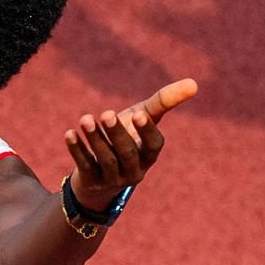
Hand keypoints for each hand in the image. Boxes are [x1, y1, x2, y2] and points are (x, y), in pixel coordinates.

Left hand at [62, 79, 197, 207]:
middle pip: (127, 153)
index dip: (146, 130)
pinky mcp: (92, 182)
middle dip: (116, 133)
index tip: (138, 114)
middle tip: (106, 113)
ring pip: (105, 160)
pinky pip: (85, 166)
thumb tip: (194, 83)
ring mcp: (113, 179)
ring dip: (95, 139)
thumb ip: (164, 102)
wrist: (99, 171)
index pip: (153, 145)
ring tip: (85, 119)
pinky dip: (77, 150)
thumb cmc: (127, 136)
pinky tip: (69, 133)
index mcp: (149, 154)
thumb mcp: (142, 118)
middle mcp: (134, 170)